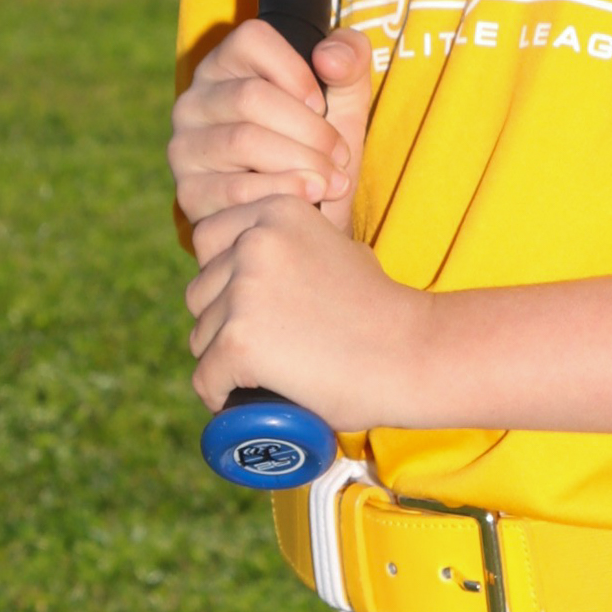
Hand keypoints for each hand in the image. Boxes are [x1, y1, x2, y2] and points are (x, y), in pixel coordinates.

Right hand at [168, 21, 372, 235]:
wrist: (302, 219)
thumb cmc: (317, 148)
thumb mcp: (344, 100)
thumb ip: (351, 62)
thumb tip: (328, 58)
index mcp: (226, 65)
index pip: (250, 38)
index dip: (296, 71)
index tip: (322, 104)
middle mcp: (194, 100)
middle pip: (251, 96)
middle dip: (309, 129)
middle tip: (340, 155)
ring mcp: (185, 147)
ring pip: (243, 140)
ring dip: (300, 162)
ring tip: (332, 181)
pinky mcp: (189, 193)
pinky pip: (234, 189)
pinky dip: (282, 192)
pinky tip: (309, 199)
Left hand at [186, 193, 430, 432]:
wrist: (411, 353)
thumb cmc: (379, 309)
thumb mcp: (336, 246)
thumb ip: (293, 241)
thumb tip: (250, 257)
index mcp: (275, 210)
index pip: (208, 240)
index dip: (225, 279)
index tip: (255, 308)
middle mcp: (253, 240)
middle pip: (200, 291)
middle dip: (221, 321)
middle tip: (264, 347)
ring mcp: (244, 290)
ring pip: (201, 336)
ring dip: (222, 360)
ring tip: (266, 373)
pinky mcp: (240, 340)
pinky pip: (206, 377)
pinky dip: (220, 395)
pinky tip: (243, 400)